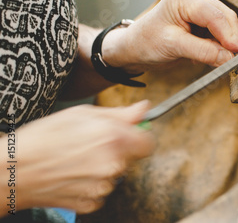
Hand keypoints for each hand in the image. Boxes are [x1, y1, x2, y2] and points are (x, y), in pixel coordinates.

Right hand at [11, 101, 153, 213]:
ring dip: (103, 168)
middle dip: (117, 151)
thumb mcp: (81, 114)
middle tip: (91, 144)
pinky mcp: (91, 203)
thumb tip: (144, 109)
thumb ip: (120, 114)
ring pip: (115, 175)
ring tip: (76, 159)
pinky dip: (91, 184)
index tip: (128, 136)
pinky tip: (72, 175)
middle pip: (130, 159)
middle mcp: (112, 165)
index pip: (149, 143)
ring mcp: (102, 187)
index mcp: (113, 139)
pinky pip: (101, 191)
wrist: (13, 171)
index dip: (139, 137)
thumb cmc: (43, 138)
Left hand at [103, 0, 237, 72]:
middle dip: (229, 40)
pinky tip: (208, 53)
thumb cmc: (145, 42)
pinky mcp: (202, 19)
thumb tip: (229, 57)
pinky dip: (219, 44)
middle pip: (225, 18)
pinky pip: (220, 31)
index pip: (216, 15)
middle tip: (231, 61)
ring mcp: (199, 7)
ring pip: (225, 25)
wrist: (134, 48)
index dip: (229, 35)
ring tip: (214, 58)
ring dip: (225, 43)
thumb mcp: (173, 47)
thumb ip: (203, 51)